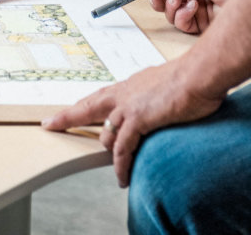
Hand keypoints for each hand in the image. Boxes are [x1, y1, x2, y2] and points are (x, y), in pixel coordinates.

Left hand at [42, 56, 222, 185]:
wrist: (200, 73)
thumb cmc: (192, 76)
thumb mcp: (168, 83)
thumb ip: (159, 94)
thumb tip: (163, 102)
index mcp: (132, 83)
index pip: (101, 95)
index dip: (83, 103)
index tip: (67, 108)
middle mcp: (126, 92)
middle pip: (89, 106)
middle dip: (68, 116)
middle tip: (51, 124)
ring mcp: (129, 105)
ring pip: (107, 134)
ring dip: (109, 151)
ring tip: (117, 167)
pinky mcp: (138, 119)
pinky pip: (122, 148)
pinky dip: (121, 165)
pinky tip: (123, 176)